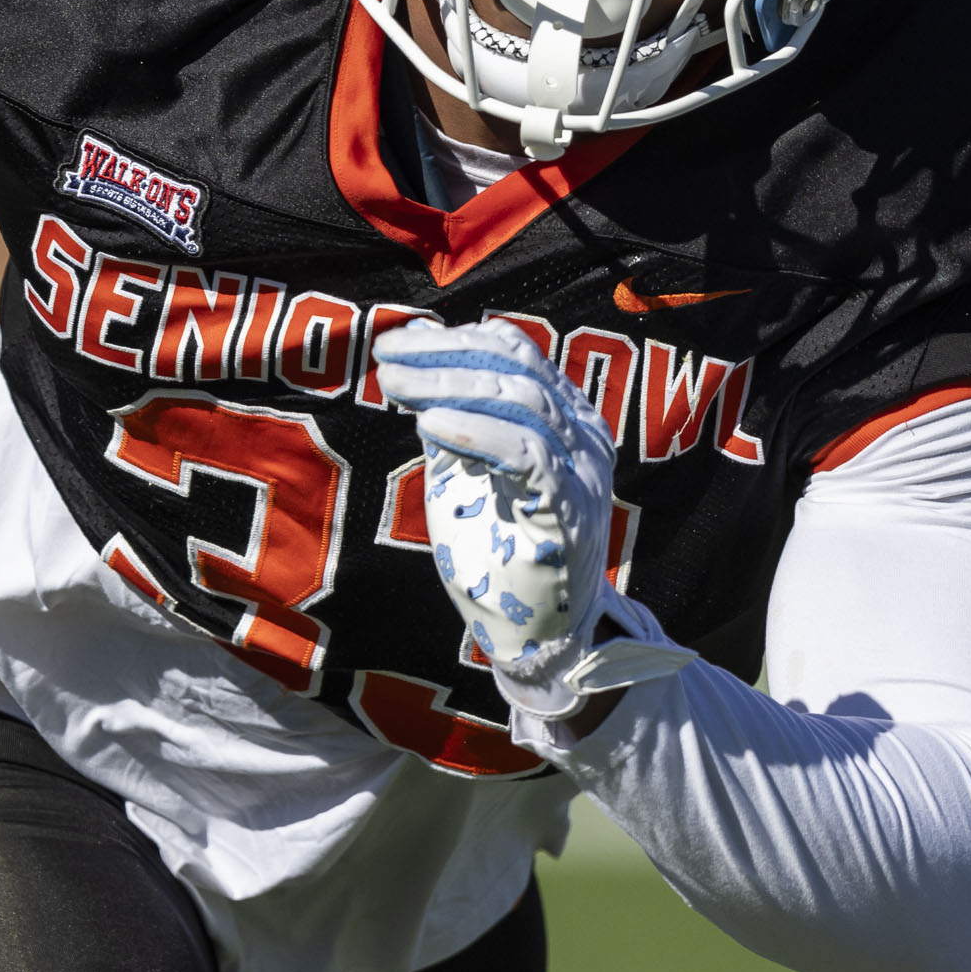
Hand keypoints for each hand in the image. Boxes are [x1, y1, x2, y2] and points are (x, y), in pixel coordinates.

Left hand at [373, 319, 691, 718]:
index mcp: (563, 417)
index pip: (516, 352)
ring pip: (523, 400)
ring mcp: (582, 470)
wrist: (532, 633)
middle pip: (517, 368)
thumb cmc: (496, 550)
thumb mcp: (464, 469)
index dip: (456, 338)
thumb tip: (412, 356)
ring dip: (450, 385)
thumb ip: (450, 415)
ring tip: (397, 383)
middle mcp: (583, 435)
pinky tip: (430, 425)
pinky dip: (477, 431)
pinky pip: (527, 453)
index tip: (397, 341)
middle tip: (387, 356)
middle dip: (445, 356)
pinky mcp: (570, 507)